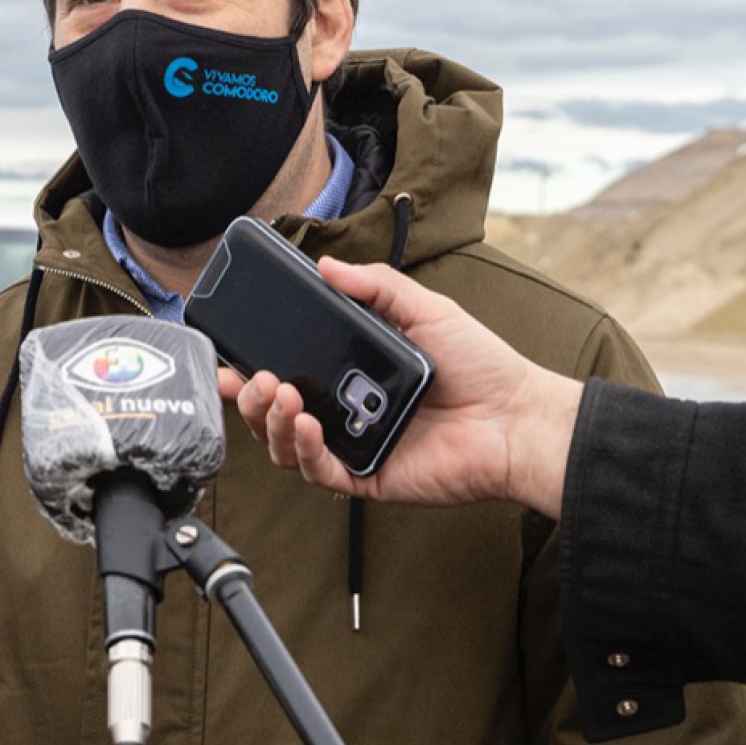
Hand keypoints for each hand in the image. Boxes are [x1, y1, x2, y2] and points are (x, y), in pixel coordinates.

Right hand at [219, 257, 582, 515]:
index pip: (287, 374)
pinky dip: (302, 449)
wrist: (516, 416)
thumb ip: (376, 287)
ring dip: (270, 421)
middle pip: (274, 414)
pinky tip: (305, 423)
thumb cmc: (480, 366)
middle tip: (245, 378)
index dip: (252, 369)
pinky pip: (318, 470)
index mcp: (350, 376)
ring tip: (277, 394)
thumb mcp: (425, 310)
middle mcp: (345, 414)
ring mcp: (353, 448)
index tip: (229, 355)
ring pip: (286, 446)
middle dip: (249, 398)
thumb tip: (328, 266)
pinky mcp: (366, 478)